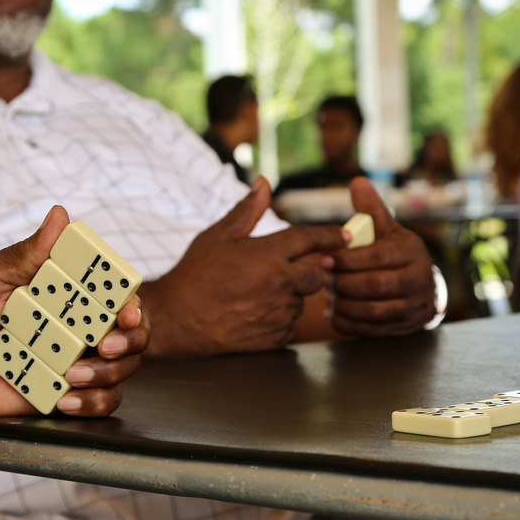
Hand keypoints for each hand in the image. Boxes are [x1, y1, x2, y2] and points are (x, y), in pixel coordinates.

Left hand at [0, 206, 150, 419]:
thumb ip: (26, 254)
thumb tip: (60, 215)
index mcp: (62, 293)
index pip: (114, 291)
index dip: (132, 300)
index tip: (128, 310)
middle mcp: (75, 325)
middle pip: (133, 331)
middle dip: (131, 339)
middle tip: (106, 346)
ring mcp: (73, 361)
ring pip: (123, 368)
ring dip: (107, 373)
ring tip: (72, 376)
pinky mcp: (64, 394)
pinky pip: (102, 401)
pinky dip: (93, 402)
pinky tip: (68, 399)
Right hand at [140, 177, 346, 357]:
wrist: (174, 320)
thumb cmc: (193, 275)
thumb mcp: (217, 237)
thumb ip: (246, 211)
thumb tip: (264, 183)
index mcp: (268, 253)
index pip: (311, 238)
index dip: (331, 236)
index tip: (344, 236)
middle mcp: (279, 282)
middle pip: (317, 275)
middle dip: (308, 272)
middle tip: (282, 274)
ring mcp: (279, 311)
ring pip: (301, 302)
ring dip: (289, 298)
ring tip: (255, 298)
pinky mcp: (274, 337)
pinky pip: (290, 327)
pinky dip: (278, 322)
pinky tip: (253, 316)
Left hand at [324, 177, 434, 336]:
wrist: (420, 286)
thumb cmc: (395, 252)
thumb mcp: (387, 229)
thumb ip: (371, 210)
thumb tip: (357, 182)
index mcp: (412, 252)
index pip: (378, 257)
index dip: (349, 259)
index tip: (325, 259)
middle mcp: (418, 280)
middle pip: (375, 286)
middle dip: (344, 283)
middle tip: (324, 279)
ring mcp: (413, 307)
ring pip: (373, 311)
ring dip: (344, 304)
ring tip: (327, 295)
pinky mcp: (403, 327)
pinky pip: (373, 330)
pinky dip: (349, 323)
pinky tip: (333, 313)